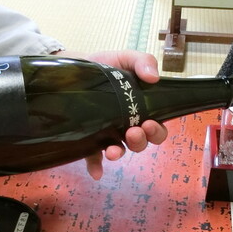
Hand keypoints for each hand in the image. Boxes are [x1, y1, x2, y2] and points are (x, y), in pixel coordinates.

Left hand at [54, 50, 168, 179]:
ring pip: (119, 150)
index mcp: (141, 110)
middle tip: (133, 131)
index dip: (157, 131)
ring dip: (119, 153)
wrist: (76, 68)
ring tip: (113, 149)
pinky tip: (96, 172)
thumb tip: (153, 76)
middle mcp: (127, 126)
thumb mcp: (126, 59)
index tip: (149, 123)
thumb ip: (142, 62)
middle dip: (140, 141)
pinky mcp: (89, 138)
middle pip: (140, 143)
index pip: (157, 128)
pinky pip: (93, 157)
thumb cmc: (107, 66)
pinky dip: (96, 166)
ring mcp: (108, 134)